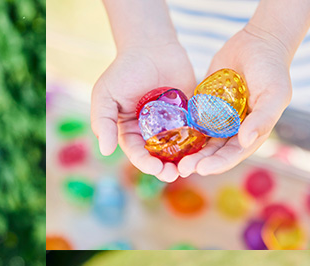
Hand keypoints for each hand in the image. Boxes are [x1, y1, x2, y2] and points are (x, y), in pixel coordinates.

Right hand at [91, 42, 197, 182]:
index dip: (145, 163)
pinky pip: (197, 132)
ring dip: (184, 161)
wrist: (152, 46)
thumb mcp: (105, 95)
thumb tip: (105, 151)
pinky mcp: (191, 115)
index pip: (137, 153)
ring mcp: (172, 125)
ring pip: (179, 149)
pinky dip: (200, 143)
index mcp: (131, 132)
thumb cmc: (124, 70)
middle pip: (159, 157)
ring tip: (190, 168)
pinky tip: (206, 150)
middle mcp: (151, 133)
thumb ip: (103, 121)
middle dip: (166, 168)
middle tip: (174, 174)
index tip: (154, 168)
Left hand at [180, 28, 292, 177]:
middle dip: (199, 161)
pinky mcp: (207, 105)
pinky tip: (169, 134)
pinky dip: (183, 129)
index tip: (202, 169)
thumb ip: (263, 119)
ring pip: (202, 139)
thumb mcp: (274, 94)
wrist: (258, 42)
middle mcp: (235, 130)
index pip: (233, 154)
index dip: (218, 164)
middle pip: (214, 151)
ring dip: (189, 150)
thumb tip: (245, 141)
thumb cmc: (272, 69)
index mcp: (252, 133)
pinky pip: (193, 120)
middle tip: (182, 169)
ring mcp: (220, 118)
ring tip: (173, 158)